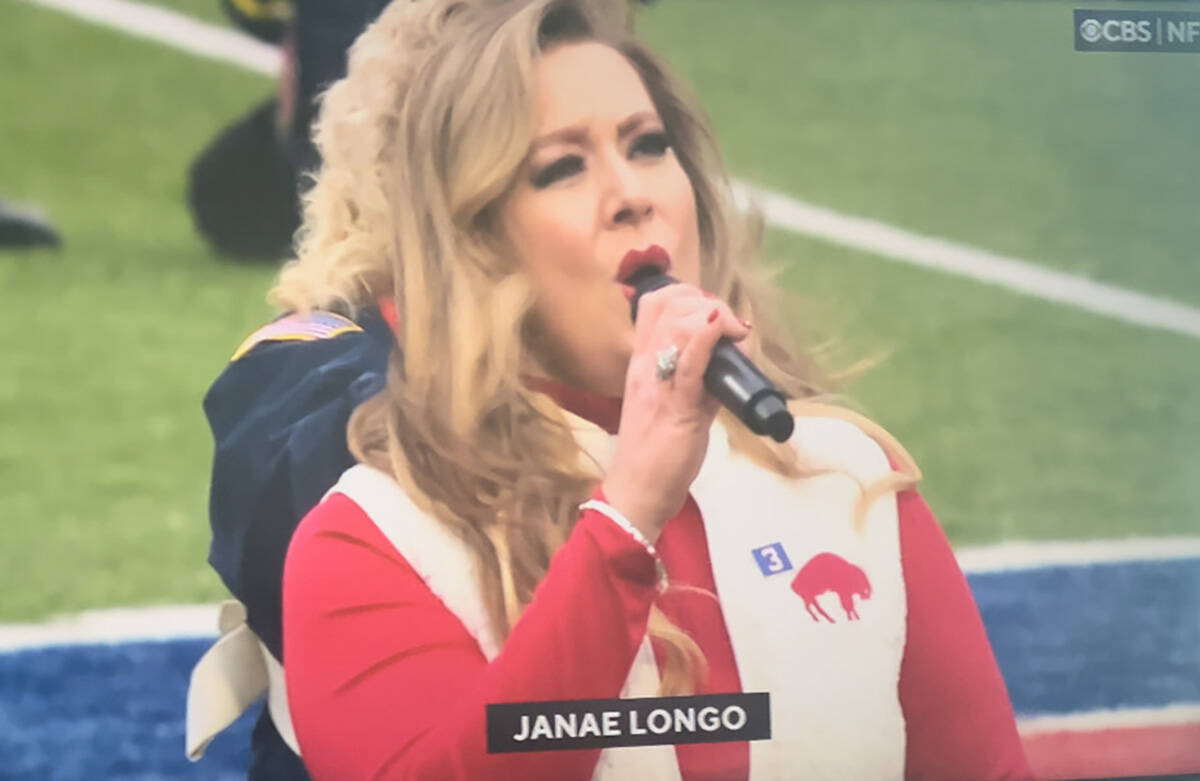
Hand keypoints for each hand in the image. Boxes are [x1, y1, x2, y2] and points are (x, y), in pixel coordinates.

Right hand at [601, 284, 751, 542]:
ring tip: (735, 334)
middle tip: (731, 328)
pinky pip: (690, 361)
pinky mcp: (676, 405)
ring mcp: (658, 383)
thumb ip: (697, 380)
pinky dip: (707, 338)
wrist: (638, 491)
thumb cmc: (654, 452)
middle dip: (707, 302)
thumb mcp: (675, 405)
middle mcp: (645, 365)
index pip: (654, 304)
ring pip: (679, 323)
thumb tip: (726, 361)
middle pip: (669, 304)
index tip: (712, 314)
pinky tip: (723, 329)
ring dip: (714, 316)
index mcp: (642, 363)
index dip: (686, 295)